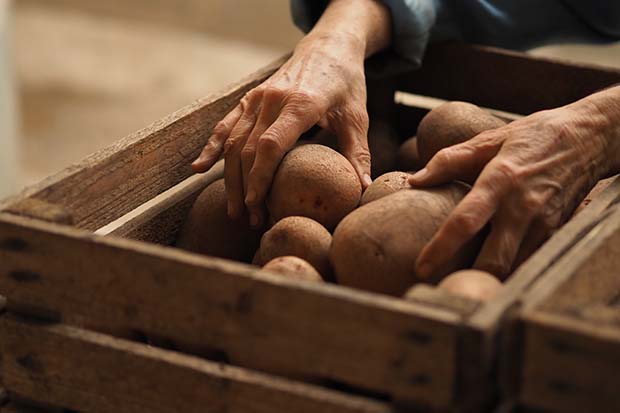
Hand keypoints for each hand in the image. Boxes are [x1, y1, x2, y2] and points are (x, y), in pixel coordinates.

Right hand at [191, 0, 391, 227]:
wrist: (328, 46)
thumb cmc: (346, 84)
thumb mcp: (357, 117)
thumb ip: (358, 154)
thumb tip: (362, 190)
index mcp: (300, 103)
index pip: (270, 145)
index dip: (260, 177)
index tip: (257, 205)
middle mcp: (272, 99)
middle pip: (247, 149)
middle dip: (246, 188)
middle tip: (250, 220)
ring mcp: (257, 97)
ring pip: (233, 141)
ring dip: (230, 178)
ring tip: (234, 210)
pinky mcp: (250, 98)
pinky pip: (226, 124)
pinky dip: (212, 147)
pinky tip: (200, 168)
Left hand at [409, 90, 619, 277]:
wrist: (588, 138)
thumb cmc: (530, 138)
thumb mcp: (488, 140)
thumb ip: (447, 161)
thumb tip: (413, 181)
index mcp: (500, 181)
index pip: (465, 222)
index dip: (441, 248)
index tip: (421, 267)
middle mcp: (522, 207)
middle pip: (494, 260)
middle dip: (468, 279)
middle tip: (441, 286)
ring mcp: (543, 223)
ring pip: (514, 268)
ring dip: (489, 279)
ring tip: (462, 283)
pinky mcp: (556, 232)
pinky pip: (529, 261)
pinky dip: (510, 270)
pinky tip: (490, 271)